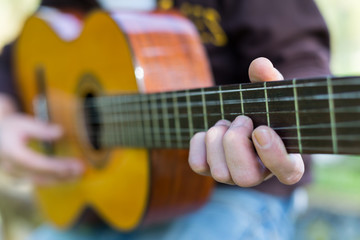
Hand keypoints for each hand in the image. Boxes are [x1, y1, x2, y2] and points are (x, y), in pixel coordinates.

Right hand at [0, 95, 83, 185]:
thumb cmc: (10, 126)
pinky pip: (40, 181)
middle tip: (81, 171)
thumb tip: (61, 132)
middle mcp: (13, 168)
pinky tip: (69, 176)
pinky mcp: (21, 176)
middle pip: (41, 176)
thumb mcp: (22, 122)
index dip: (57, 166)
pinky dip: (55, 179)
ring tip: (79, 175)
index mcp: (12, 153)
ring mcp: (16, 174)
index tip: (74, 165)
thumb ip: (41, 128)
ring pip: (41, 181)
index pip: (38, 163)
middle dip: (63, 175)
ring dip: (61, 180)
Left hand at [188, 57, 303, 186]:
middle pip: (245, 177)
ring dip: (218, 138)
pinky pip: (197, 164)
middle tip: (241, 119)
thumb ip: (270, 79)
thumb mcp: (270, 94)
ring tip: (226, 123)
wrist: (240, 119)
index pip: (287, 172)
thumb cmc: (261, 110)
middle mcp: (258, 175)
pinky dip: (200, 142)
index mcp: (284, 160)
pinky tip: (211, 132)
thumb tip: (260, 64)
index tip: (262, 129)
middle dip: (236, 142)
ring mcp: (232, 177)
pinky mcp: (210, 171)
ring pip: (219, 172)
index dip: (274, 154)